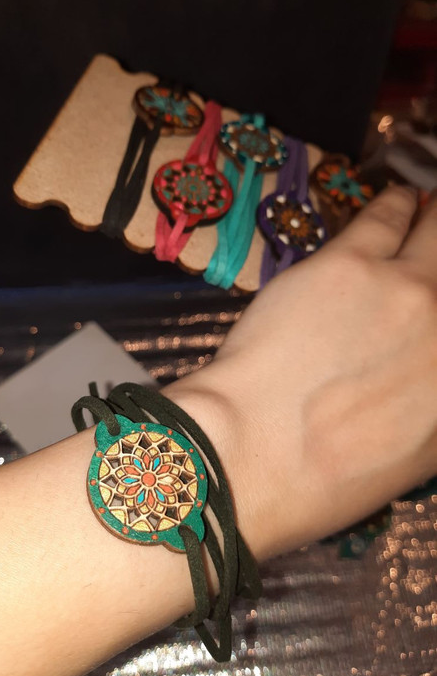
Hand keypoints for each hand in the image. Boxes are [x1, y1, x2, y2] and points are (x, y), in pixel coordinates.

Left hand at [168, 187, 436, 557]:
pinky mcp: (350, 262)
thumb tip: (426, 364)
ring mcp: (407, 288)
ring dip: (430, 217)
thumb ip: (434, 402)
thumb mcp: (414, 457)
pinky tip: (396, 200)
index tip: (428, 304)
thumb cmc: (326, 475)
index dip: (435, 313)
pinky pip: (382, 217)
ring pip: (433, 228)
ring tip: (425, 206)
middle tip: (434, 235)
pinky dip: (394, 206)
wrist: (256, 451)